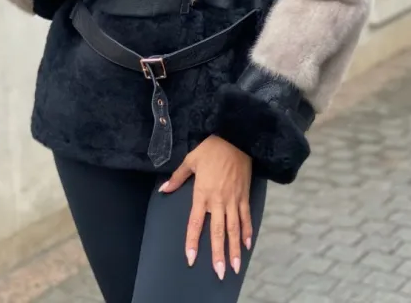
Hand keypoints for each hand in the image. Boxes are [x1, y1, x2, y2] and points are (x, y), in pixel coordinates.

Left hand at [159, 135, 252, 279]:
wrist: (236, 138)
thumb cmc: (211, 149)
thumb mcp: (191, 160)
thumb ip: (178, 177)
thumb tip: (164, 190)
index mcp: (203, 193)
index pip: (196, 222)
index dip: (192, 241)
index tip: (191, 258)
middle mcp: (219, 200)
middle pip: (218, 231)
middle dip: (218, 254)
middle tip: (220, 273)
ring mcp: (233, 199)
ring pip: (234, 229)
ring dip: (235, 249)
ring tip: (236, 266)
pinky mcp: (244, 195)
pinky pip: (246, 217)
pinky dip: (247, 231)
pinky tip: (247, 245)